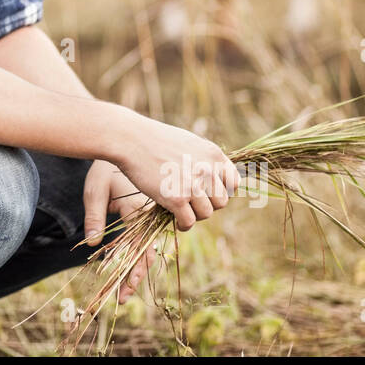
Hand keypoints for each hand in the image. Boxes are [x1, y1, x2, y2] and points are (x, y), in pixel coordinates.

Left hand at [83, 159, 158, 301]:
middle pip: (147, 254)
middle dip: (135, 277)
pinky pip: (152, 236)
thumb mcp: (94, 189)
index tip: (123, 292)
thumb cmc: (105, 168)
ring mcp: (154, 213)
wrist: (123, 144)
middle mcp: (150, 215)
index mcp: (136, 209)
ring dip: (140, 268)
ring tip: (126, 289)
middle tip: (122, 297)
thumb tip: (92, 244)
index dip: (131, 273)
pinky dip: (144, 252)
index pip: (136, 248)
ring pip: (152, 247)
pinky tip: (135, 265)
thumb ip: (93, 215)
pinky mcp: (154, 211)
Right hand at [107, 110, 239, 233]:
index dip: (222, 191)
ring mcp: (192, 185)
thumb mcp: (189, 142)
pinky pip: (189, 221)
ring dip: (195, 215)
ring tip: (182, 211)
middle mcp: (207, 170)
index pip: (233, 182)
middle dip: (207, 204)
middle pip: (221, 202)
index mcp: (213, 154)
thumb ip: (204, 159)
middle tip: (191, 202)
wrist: (130, 139)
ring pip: (206, 214)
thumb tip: (212, 178)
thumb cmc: (154, 139)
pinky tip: (176, 221)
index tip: (209, 193)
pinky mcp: (176, 199)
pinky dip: (184, 225)